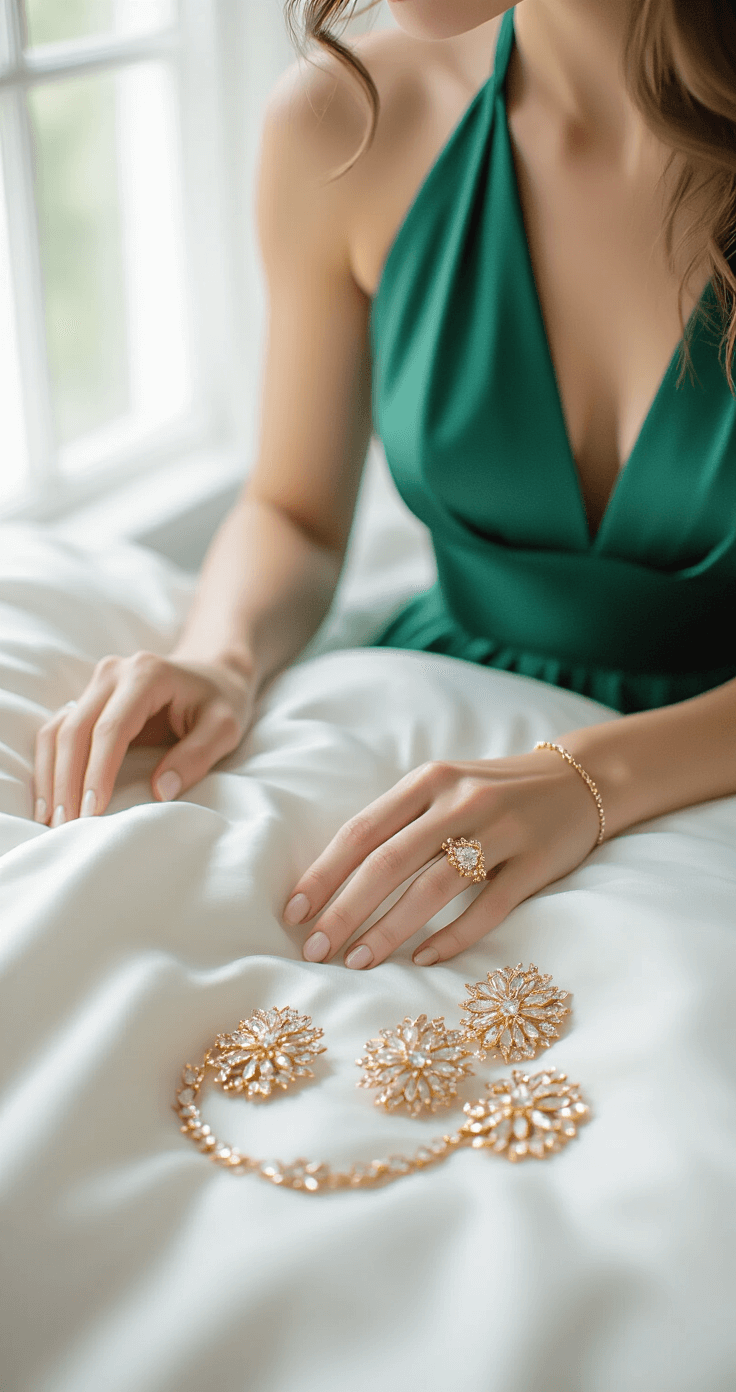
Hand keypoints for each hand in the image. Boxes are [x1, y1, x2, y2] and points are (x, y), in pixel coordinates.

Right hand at [33, 651, 254, 824]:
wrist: (213, 673)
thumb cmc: (221, 701)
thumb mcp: (224, 727)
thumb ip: (197, 756)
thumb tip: (161, 791)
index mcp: (146, 675)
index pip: (112, 728)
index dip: (98, 771)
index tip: (93, 811)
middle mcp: (113, 673)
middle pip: (76, 730)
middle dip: (67, 781)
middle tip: (67, 824)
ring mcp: (97, 684)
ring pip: (58, 730)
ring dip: (50, 776)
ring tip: (51, 818)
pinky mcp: (88, 699)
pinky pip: (58, 731)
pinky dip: (49, 764)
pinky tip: (49, 798)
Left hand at [283, 751, 601, 966]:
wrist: (579, 781)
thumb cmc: (492, 793)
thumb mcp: (442, 789)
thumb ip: (398, 823)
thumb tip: (333, 880)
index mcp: (428, 781)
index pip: (363, 831)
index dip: (325, 874)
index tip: (294, 913)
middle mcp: (460, 801)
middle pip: (390, 861)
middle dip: (346, 910)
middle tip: (316, 950)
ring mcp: (501, 831)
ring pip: (434, 886)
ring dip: (390, 929)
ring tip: (358, 961)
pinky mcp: (535, 862)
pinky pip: (488, 907)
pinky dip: (453, 936)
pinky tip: (423, 958)